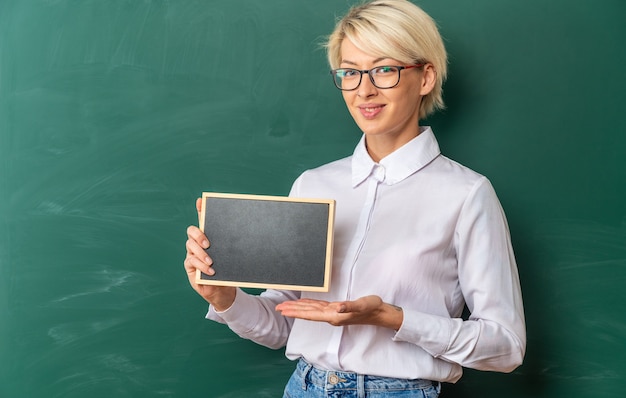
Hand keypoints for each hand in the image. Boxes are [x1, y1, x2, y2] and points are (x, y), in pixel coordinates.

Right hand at [184, 198, 235, 310]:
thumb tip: (254, 229)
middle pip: (192, 231)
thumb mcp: (235, 255)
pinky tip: (211, 271)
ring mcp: (192, 254)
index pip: (203, 219)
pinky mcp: (190, 267)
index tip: (201, 201)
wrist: (224, 289)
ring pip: (190, 246)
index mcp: (210, 236)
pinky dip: (201, 266)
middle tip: (208, 242)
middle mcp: (198, 243)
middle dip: (198, 234)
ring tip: (211, 261)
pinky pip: (191, 262)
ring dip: (201, 253)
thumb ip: (238, 244)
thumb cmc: (230, 269)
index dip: (200, 210)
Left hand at [275, 295, 402, 329]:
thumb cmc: (372, 308)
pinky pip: (318, 307)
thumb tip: (338, 307)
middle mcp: (331, 315)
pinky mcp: (337, 309)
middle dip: (292, 310)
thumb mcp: (362, 305)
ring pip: (311, 310)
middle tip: (277, 308)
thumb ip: (349, 306)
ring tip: (286, 306)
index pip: (310, 314)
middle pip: (307, 313)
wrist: (380, 313)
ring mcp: (333, 313)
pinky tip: (304, 304)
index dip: (296, 312)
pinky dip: (309, 305)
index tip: (283, 311)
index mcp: (334, 315)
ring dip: (298, 308)